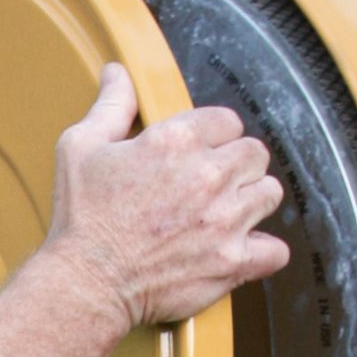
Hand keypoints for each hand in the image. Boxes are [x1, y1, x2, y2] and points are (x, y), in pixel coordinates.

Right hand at [40, 63, 288, 329]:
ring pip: (269, 194)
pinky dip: (262, 251)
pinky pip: (275, 250)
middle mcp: (208, 176)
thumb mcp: (81, 148)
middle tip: (210, 183)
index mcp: (176, 140)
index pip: (227, 121)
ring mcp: (225, 220)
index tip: (199, 152)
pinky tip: (239, 249)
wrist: (85, 283)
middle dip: (235, 165)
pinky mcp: (232, 262)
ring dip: (250, 201)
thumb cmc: (81, 219)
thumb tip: (119, 74)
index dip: (213, 135)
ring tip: (223, 213)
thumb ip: (110, 106)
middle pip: (254, 154)